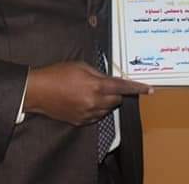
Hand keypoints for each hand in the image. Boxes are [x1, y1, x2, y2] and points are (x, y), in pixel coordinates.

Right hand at [24, 61, 152, 125]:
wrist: (38, 91)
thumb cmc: (58, 74)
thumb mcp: (81, 66)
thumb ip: (99, 74)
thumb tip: (109, 80)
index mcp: (96, 86)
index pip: (123, 88)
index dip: (138, 88)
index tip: (150, 90)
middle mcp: (94, 102)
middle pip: (117, 100)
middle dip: (115, 93)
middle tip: (104, 85)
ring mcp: (88, 114)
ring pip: (107, 110)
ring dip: (106, 102)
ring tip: (90, 92)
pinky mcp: (80, 122)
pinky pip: (96, 117)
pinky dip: (96, 109)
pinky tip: (84, 101)